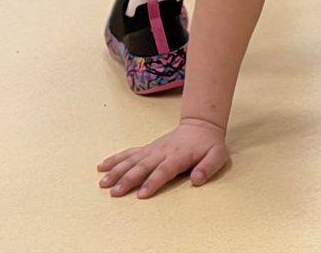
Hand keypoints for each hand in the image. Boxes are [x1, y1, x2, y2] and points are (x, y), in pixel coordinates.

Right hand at [98, 118, 230, 198]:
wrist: (201, 126)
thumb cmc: (209, 145)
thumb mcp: (217, 155)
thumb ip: (208, 167)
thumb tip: (197, 179)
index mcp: (178, 156)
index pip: (164, 170)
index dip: (153, 182)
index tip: (141, 194)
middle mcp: (162, 152)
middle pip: (143, 166)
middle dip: (129, 179)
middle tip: (115, 192)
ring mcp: (153, 149)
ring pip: (132, 160)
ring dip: (117, 171)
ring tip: (103, 183)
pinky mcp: (147, 148)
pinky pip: (129, 153)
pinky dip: (115, 159)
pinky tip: (102, 167)